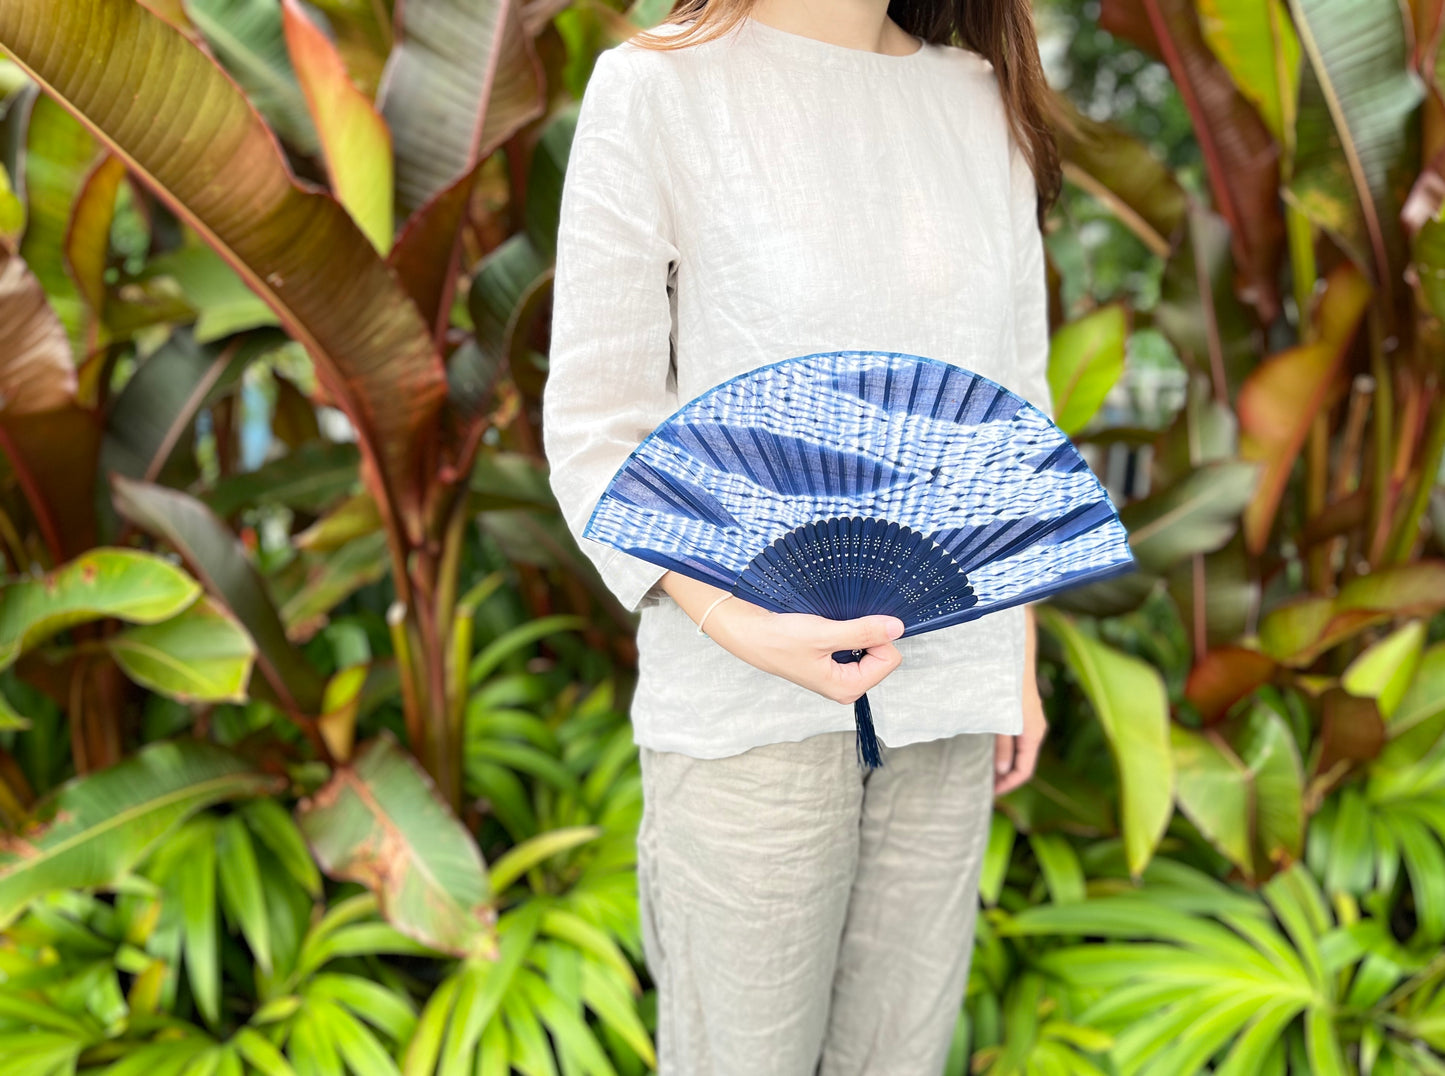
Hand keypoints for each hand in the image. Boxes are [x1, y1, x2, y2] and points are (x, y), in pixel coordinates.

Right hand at [661, 573, 904, 704]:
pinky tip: (828, 625)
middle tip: (840, 624)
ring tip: (831, 625)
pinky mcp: (831, 661)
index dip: (878, 637)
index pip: (890, 659)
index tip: (855, 624)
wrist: (749, 633)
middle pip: (883, 654)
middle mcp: (846, 685)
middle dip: (868, 635)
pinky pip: (855, 643)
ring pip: (869, 647)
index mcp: (847, 688)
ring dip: (857, 631)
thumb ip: (863, 632)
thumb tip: (897, 628)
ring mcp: (839, 674)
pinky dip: (848, 630)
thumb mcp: (824, 633)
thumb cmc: (779, 639)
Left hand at [994, 684, 1046, 795]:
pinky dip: (1004, 749)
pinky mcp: (1020, 713)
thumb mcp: (1001, 720)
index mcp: (1033, 734)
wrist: (1013, 657)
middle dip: (1005, 777)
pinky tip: (988, 750)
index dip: (1008, 785)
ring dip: (1003, 763)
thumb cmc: (1006, 687)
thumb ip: (1002, 746)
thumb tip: (1002, 771)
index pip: (1024, 770)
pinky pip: (1015, 739)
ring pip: (1019, 751)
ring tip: (984, 772)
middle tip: (984, 786)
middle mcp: (1034, 730)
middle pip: (1023, 762)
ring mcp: (1029, 721)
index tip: (991, 793)